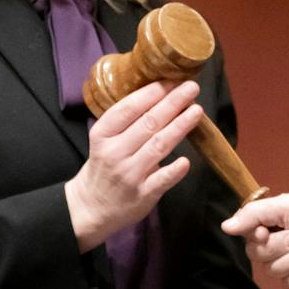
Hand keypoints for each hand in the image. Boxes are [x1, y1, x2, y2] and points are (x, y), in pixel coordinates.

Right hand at [65, 80, 203, 251]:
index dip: (151, 93)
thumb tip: (162, 94)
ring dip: (180, 126)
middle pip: (148, 123)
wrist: (91, 207)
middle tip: (192, 87)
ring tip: (197, 111)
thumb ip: (127, 122)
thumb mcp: (105, 140)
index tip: (171, 81)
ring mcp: (129, 175)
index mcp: (103, 135)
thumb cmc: (104, 166)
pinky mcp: (143, 195)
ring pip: (158, 146)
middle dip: (172, 103)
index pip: (128, 108)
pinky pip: (162, 180)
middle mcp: (114, 153)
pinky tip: (186, 160)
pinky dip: (174, 170)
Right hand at [221, 192, 288, 288]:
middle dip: (279, 248)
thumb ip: (255, 214)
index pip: (249, 231)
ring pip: (272, 271)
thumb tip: (225, 226)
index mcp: (278, 219)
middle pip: (257, 254)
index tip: (264, 233)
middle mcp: (282, 240)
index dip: (254, 235)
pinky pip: (288, 285)